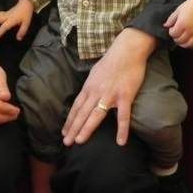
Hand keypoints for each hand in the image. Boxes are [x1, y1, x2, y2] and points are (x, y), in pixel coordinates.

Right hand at [0, 0, 34, 40]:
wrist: (26, 3)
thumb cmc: (26, 13)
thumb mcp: (26, 23)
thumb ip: (22, 31)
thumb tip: (18, 38)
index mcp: (12, 20)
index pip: (4, 27)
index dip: (0, 32)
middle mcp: (7, 16)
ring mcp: (6, 13)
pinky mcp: (6, 11)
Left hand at [62, 28, 154, 146]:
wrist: (127, 50)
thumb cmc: (112, 60)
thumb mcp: (95, 73)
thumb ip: (91, 86)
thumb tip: (86, 95)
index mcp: (89, 87)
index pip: (76, 107)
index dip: (70, 120)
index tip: (64, 132)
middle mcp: (96, 92)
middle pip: (82, 113)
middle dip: (73, 128)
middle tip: (66, 142)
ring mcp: (110, 95)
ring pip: (96, 115)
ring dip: (86, 128)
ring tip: (80, 141)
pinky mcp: (125, 96)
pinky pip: (123, 116)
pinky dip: (122, 130)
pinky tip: (121, 142)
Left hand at [164, 0, 192, 47]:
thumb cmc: (189, 6)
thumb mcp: (178, 11)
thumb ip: (171, 19)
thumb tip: (165, 25)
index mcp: (181, 24)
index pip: (173, 34)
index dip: (171, 31)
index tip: (172, 28)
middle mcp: (189, 30)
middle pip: (179, 40)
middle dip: (176, 37)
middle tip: (176, 33)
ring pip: (187, 45)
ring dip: (183, 43)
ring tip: (181, 38)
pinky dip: (191, 43)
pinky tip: (189, 39)